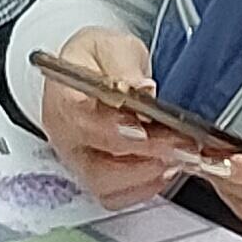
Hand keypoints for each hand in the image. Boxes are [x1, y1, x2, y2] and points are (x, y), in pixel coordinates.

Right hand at [33, 26, 201, 203]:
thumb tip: (140, 88)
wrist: (94, 70)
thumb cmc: (98, 58)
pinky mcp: (97, 176)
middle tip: (180, 145)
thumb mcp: (111, 45)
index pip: (80, 122)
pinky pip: (118, 196)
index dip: (113, 130)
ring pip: (107, 187)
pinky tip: (167, 167)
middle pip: (96, 165)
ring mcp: (80, 161)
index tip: (145, 128)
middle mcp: (66, 137)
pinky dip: (146, 187)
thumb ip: (123, 65)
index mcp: (61, 97)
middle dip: (144, 158)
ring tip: (179, 155)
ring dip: (148, 176)